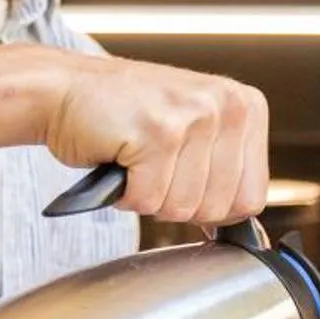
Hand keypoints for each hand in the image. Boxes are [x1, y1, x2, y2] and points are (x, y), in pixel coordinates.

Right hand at [46, 56, 270, 224]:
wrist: (66, 89)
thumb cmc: (128, 115)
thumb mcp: (197, 132)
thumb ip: (226, 172)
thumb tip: (246, 229)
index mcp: (247, 108)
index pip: (253, 198)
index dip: (213, 206)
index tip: (185, 179)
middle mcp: (227, 106)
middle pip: (218, 208)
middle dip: (177, 201)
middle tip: (155, 167)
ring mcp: (193, 116)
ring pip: (182, 207)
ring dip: (149, 196)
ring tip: (138, 159)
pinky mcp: (157, 133)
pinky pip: (148, 200)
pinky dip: (125, 193)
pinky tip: (121, 159)